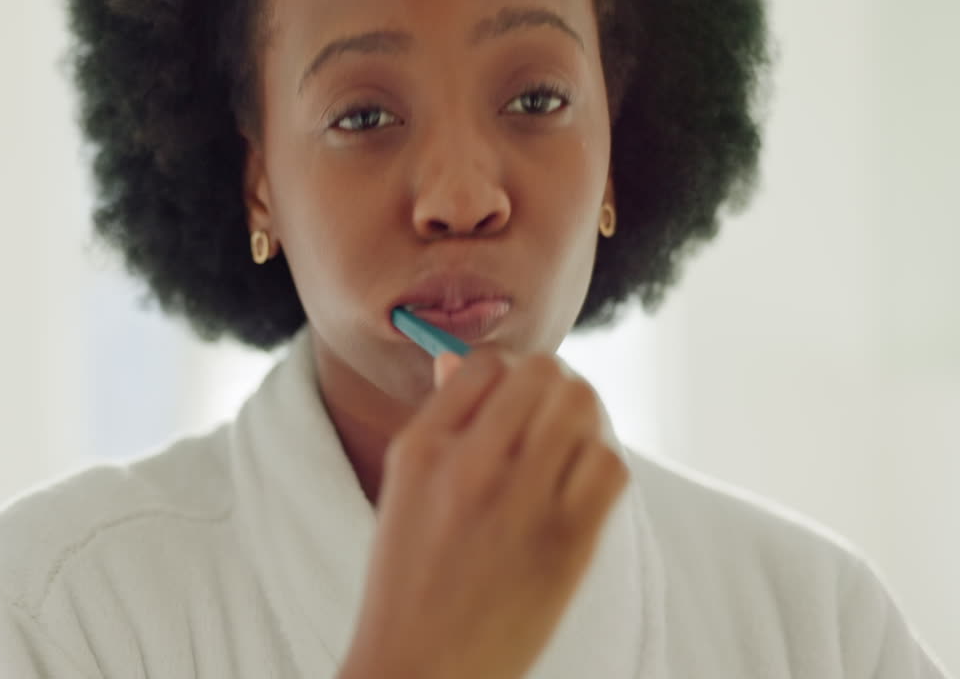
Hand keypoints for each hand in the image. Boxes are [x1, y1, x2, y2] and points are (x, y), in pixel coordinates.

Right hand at [340, 348, 629, 678]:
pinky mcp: (567, 543)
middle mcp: (471, 466)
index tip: (508, 398)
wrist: (423, 667)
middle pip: (544, 374)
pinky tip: (577, 486)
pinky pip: (609, 466)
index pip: (483, 364)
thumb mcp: (402, 490)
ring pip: (584, 408)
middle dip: (551, 385)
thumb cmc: (411, 579)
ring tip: (564, 448)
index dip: (505, 374)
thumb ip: (438, 423)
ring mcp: (522, 503)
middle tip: (546, 414)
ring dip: (580, 419)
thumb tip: (461, 363)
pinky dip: (600, 464)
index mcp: (422, 449)